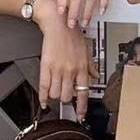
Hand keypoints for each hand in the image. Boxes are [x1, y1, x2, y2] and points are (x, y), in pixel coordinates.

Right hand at [33, 0, 98, 119]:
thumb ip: (91, 65)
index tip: (80, 116)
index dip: (81, 107)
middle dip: (66, 99)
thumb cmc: (73, 34)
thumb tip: (95, 75)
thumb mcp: (87, 50)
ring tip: (56, 91)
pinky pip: (44, 87)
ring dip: (55, 96)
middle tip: (65, 97)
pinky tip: (44, 102)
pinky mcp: (45, 66)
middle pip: (67, 96)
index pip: (83, 93)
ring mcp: (57, 69)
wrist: (58, 23)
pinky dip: (43, 97)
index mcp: (82, 67)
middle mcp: (70, 70)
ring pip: (55, 94)